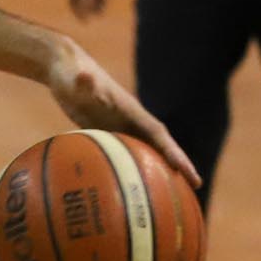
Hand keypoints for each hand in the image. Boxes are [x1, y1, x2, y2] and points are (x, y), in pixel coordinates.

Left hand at [43, 36, 198, 186]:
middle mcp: (130, 119)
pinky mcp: (105, 131)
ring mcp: (119, 126)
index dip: (174, 153)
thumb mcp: (76, 79)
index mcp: (130, 110)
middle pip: (159, 146)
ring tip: (173, 192)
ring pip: (143, 151)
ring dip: (158, 168)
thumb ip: (84, 82)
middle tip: (197, 186)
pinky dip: (130, 168)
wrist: (63, 68)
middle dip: (178, 164)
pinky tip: (127, 187)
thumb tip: (84, 78)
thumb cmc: (70, 73)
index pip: (159, 135)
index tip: (188, 172)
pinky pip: (123, 153)